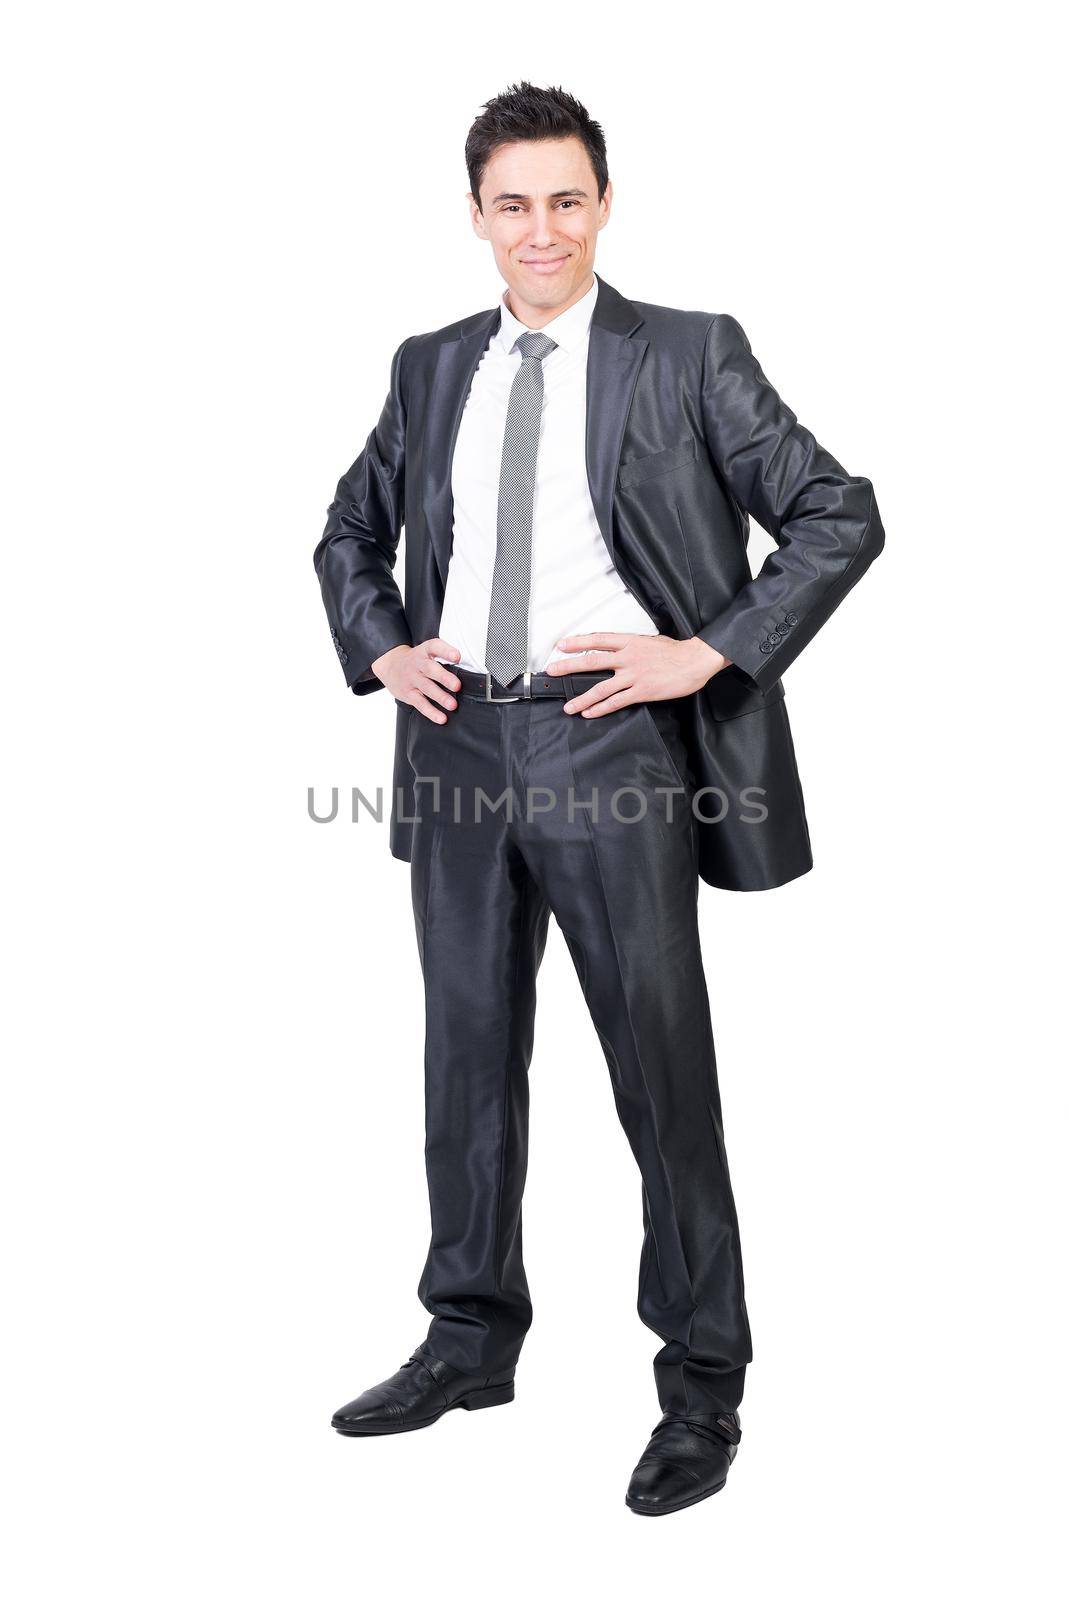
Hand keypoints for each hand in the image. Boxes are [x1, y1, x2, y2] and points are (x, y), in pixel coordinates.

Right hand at [372, 638, 462, 722]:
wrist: (390, 665)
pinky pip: (420, 704)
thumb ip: (443, 656)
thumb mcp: (426, 651)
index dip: (446, 651)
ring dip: (440, 697)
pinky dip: (431, 712)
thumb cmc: (415, 660)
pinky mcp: (408, 694)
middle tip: (457, 686)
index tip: (457, 656)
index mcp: (425, 651)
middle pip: (430, 670)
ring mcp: (412, 679)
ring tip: (452, 705)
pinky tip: (441, 717)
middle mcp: (418, 664)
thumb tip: (466, 669)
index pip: (435, 646)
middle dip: (444, 678)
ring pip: (426, 688)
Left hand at [545, 632, 730, 715]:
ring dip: (581, 698)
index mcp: (630, 642)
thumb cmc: (675, 652)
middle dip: (569, 666)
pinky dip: (601, 708)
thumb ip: (631, 646)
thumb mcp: (650, 641)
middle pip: (592, 661)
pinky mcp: (642, 691)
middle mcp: (628, 657)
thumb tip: (618, 650)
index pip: (598, 640)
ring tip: (568, 706)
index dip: (577, 642)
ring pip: (601, 687)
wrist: (694, 661)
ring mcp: (634, 675)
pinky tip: (590, 713)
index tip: (562, 645)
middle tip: (553, 671)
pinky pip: (616, 702)